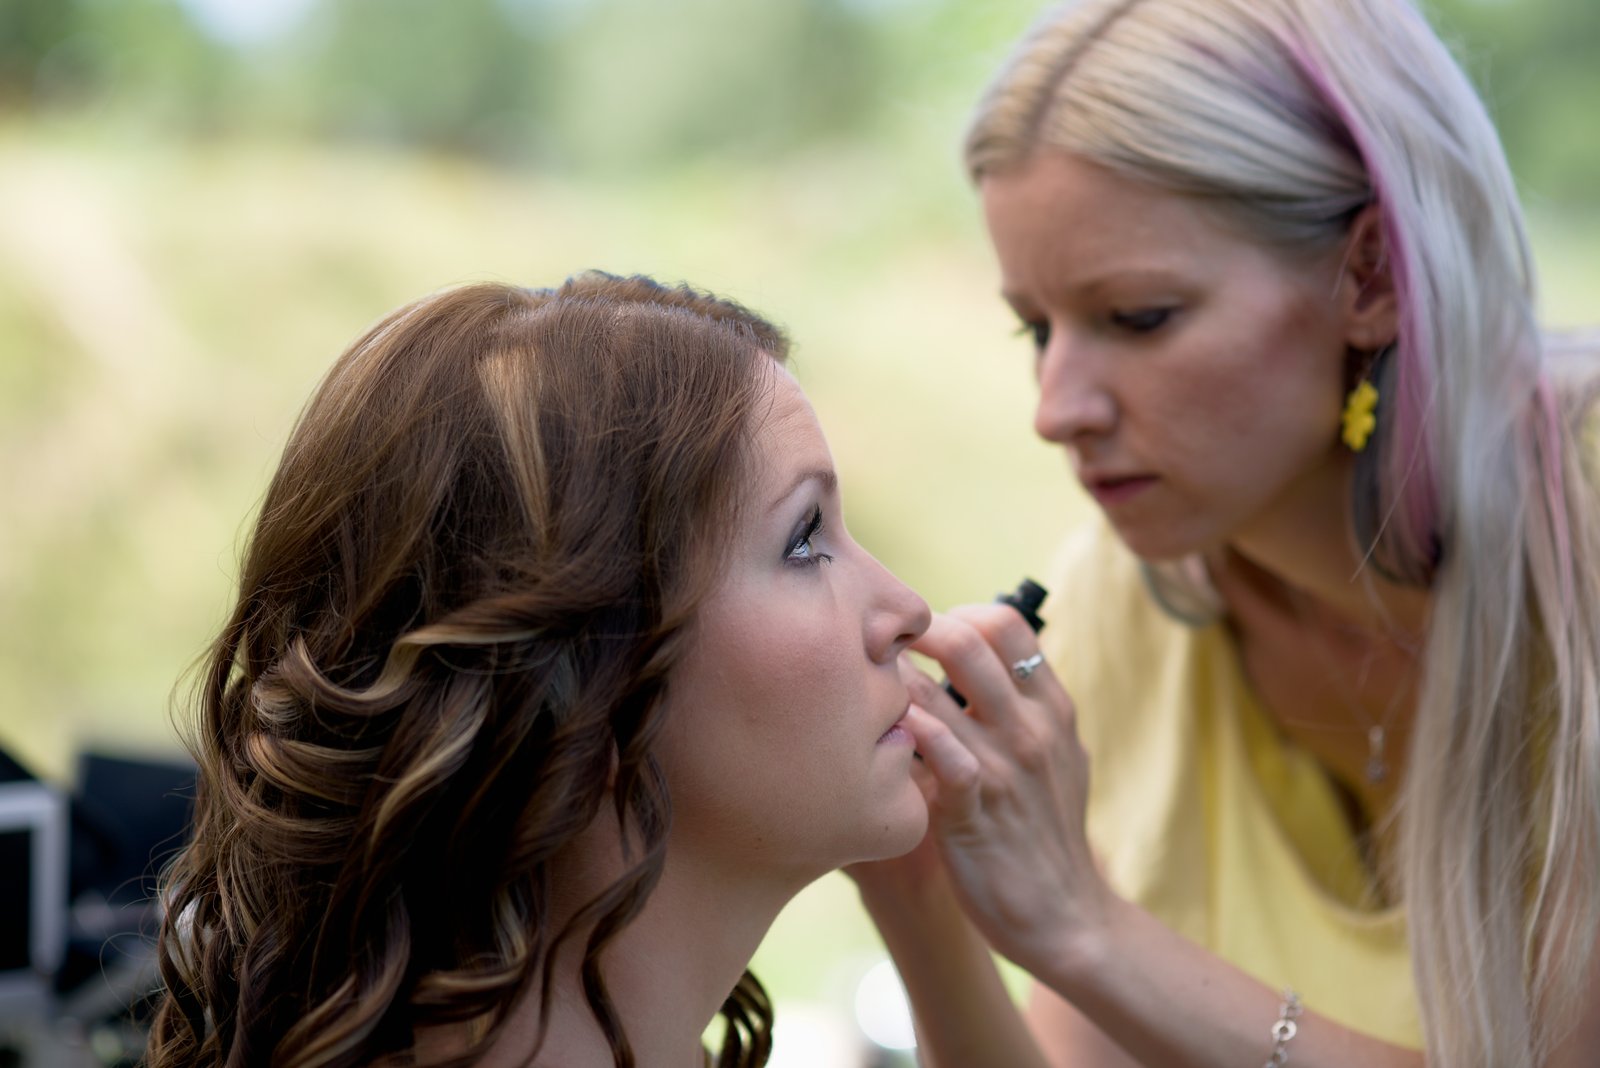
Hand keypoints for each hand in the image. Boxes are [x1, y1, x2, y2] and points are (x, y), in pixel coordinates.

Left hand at [901, 604, 1111, 974]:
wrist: (1067, 916)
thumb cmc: (1045, 832)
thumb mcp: (1054, 759)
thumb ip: (1020, 711)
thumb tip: (970, 666)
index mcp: (1052, 708)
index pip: (1005, 623)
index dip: (955, 615)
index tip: (923, 638)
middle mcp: (1032, 727)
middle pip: (969, 638)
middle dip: (912, 632)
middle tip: (881, 653)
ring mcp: (1005, 766)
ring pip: (938, 688)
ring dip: (891, 680)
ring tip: (864, 688)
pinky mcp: (975, 809)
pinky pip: (936, 751)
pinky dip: (904, 732)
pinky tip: (881, 734)